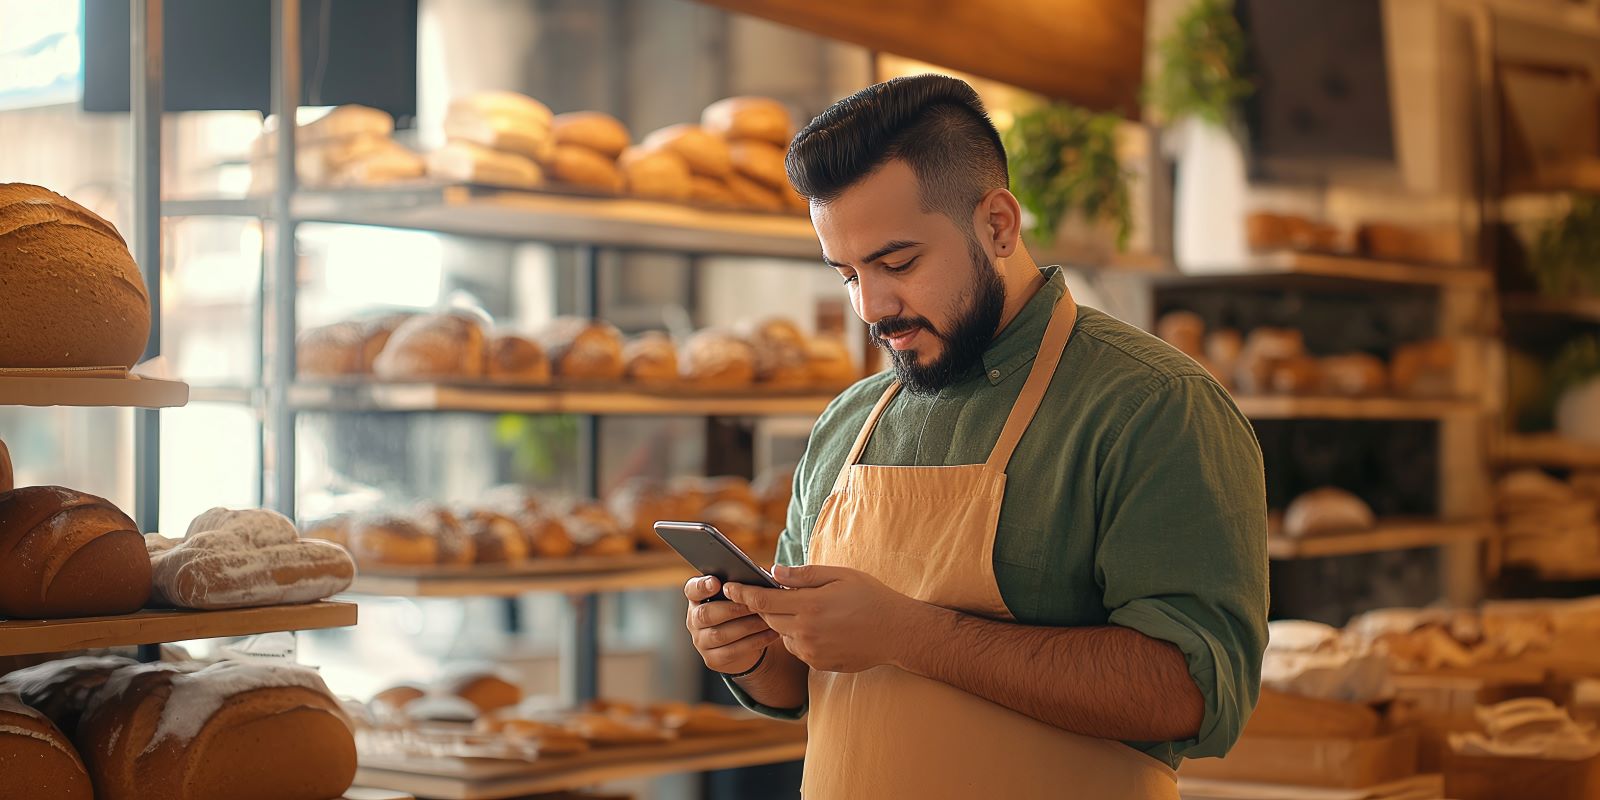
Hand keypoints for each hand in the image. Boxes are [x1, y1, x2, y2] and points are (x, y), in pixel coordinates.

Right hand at [684, 575, 779, 674]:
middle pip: (705, 614)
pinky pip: (732, 651)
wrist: (746, 644)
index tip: (716, 582)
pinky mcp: (713, 659)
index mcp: (697, 599)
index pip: (692, 589)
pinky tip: (771, 633)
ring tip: (767, 618)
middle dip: (732, 609)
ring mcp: (701, 642)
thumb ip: (743, 584)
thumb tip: (757, 576)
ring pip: (720, 635)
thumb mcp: (741, 595)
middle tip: (754, 604)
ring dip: (747, 626)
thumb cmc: (743, 610)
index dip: (702, 586)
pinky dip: (754, 642)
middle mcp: (694, 620)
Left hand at [725, 564, 933, 673]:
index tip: (729, 587)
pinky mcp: (817, 664)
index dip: (742, 593)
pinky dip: (799, 636)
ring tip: (805, 609)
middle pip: (768, 619)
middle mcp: (806, 632)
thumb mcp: (839, 576)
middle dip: (764, 606)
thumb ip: (803, 575)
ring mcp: (811, 651)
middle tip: (767, 593)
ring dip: (784, 621)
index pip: (762, 601)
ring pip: (782, 634)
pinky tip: (819, 626)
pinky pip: (797, 648)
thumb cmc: (870, 597)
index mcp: (810, 606)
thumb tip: (772, 572)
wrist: (896, 632)